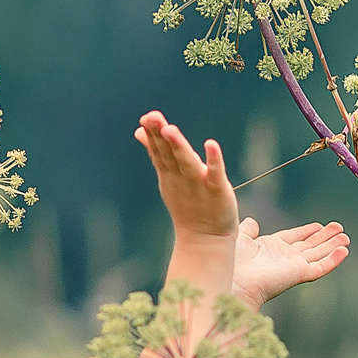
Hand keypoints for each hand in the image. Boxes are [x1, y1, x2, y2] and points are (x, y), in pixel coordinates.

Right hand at [134, 110, 236, 243]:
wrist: (204, 240)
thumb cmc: (188, 205)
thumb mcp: (168, 176)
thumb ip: (157, 152)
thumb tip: (140, 131)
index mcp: (170, 174)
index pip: (159, 151)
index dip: (153, 135)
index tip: (146, 117)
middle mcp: (181, 178)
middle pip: (168, 154)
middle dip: (160, 135)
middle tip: (152, 116)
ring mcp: (198, 185)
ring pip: (187, 162)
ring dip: (178, 146)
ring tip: (170, 129)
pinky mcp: (218, 191)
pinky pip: (215, 174)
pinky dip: (213, 160)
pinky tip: (211, 144)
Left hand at [232, 218, 349, 307]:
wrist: (235, 280)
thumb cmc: (234, 261)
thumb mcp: (242, 237)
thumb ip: (249, 229)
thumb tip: (252, 221)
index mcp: (272, 248)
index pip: (295, 238)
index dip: (308, 231)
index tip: (319, 225)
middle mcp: (285, 258)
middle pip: (310, 246)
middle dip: (325, 237)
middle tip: (339, 228)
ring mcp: (294, 267)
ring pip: (318, 255)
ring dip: (332, 246)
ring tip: (345, 237)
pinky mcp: (300, 274)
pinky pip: (320, 267)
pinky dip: (333, 260)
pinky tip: (343, 251)